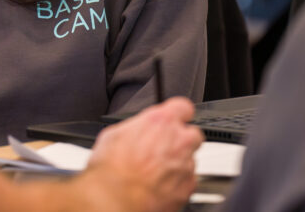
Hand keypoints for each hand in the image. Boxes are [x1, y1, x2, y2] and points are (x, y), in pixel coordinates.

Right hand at [83, 97, 202, 211]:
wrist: (116, 198)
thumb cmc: (111, 168)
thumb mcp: (114, 134)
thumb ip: (135, 128)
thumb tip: (137, 130)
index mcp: (161, 122)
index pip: (183, 107)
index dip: (178, 113)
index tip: (173, 118)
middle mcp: (179, 141)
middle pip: (193, 134)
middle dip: (181, 140)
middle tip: (162, 148)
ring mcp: (186, 165)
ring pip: (189, 159)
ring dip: (176, 163)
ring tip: (153, 172)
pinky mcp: (188, 187)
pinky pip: (188, 181)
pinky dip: (177, 182)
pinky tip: (157, 185)